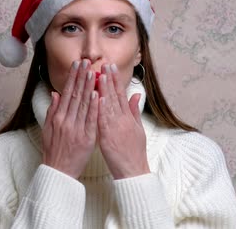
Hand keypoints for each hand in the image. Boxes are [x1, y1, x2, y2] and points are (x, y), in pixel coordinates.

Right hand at [41, 59, 98, 177]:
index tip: (77, 65)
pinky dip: (93, 107)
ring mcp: (76, 128)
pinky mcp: (86, 137)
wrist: (58, 171)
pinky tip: (96, 94)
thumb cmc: (54, 150)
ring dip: (88, 87)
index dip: (72, 78)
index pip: (67, 93)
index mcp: (58, 117)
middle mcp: (66, 120)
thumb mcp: (48, 129)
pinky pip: (90, 120)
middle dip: (81, 77)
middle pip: (75, 95)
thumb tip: (55, 94)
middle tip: (86, 62)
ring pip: (83, 104)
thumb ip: (52, 111)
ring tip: (93, 72)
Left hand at [97, 64, 149, 178]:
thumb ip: (134, 111)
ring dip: (104, 89)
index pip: (121, 94)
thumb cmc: (134, 151)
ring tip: (99, 75)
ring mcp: (116, 128)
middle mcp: (122, 120)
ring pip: (109, 105)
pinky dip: (101, 108)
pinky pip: (103, 120)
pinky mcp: (108, 137)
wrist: (133, 170)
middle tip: (104, 64)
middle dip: (109, 79)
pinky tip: (97, 97)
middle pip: (115, 96)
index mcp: (128, 117)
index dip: (116, 80)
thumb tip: (136, 94)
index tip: (111, 68)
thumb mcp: (138, 129)